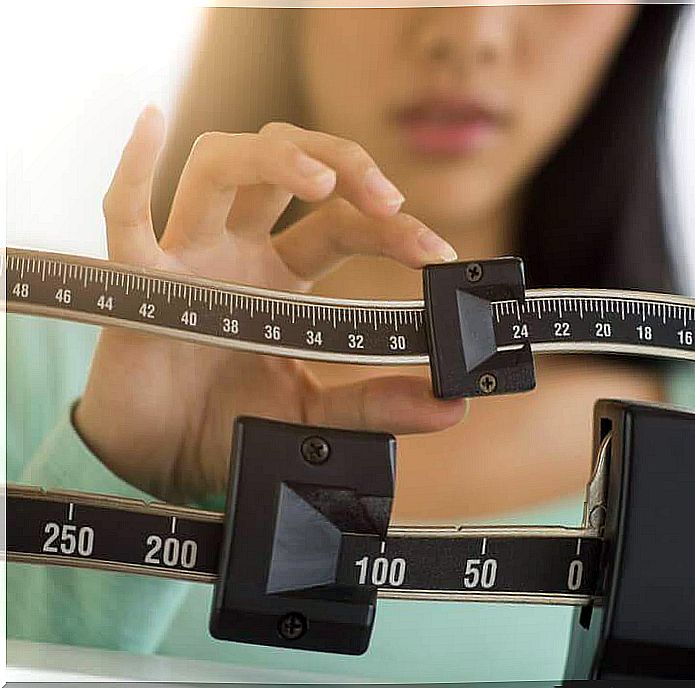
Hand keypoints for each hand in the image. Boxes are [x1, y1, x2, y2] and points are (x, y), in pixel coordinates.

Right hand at [75, 106, 465, 503]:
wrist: (163, 465)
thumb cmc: (231, 425)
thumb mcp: (317, 416)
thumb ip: (376, 406)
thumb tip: (448, 405)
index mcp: (281, 275)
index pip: (341, 224)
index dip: (392, 229)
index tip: (438, 253)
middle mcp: (236, 251)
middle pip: (286, 166)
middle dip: (343, 164)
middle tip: (389, 200)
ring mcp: (188, 257)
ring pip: (220, 165)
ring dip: (273, 157)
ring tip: (321, 182)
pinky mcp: (139, 283)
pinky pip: (124, 216)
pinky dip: (132, 169)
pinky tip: (151, 124)